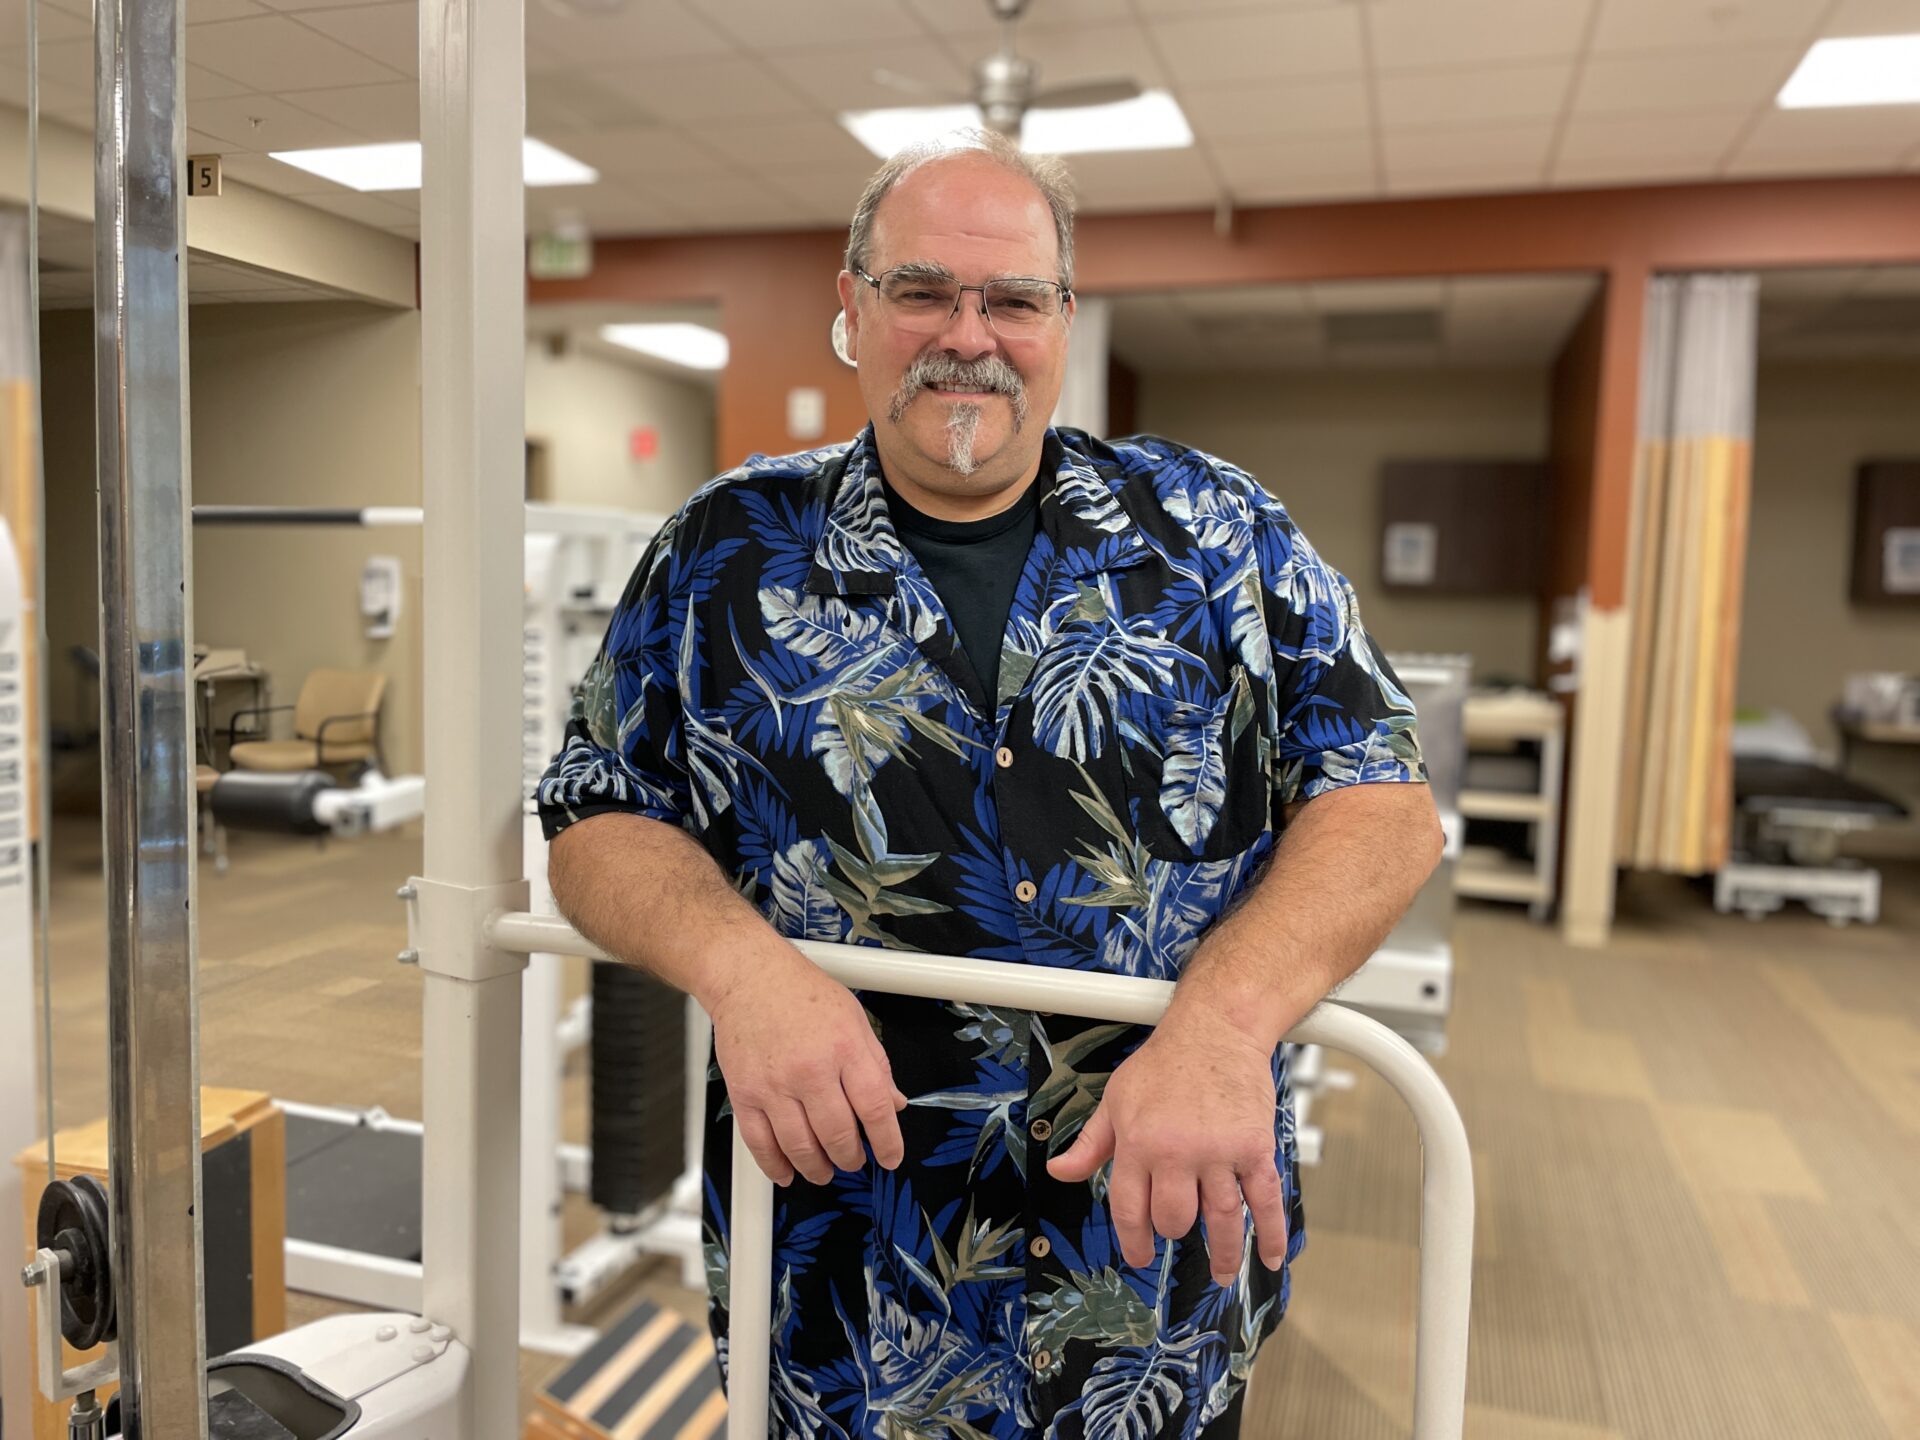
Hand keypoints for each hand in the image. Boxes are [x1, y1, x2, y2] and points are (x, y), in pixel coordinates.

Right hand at [704, 943, 907, 1186]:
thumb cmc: (802, 994)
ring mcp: (775, 1085)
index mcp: (845, 1048)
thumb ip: (877, 1065)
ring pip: (800, 1146)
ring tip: (825, 1171)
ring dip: (817, 1168)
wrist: (750, 977)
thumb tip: (895, 1103)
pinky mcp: (745, 1093)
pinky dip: (775, 1165)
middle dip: (851, 1157)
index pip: (875, 1108)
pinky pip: (760, 1142)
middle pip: (838, 1134)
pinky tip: (787, 1172)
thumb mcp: (854, 1020)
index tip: (891, 1157)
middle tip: (854, 1160)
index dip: (888, 1141)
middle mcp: (811, 1069)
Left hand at [1046, 1014, 1286, 1285]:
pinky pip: (1265, 1199)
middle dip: (1175, 1230)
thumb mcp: (1115, 1099)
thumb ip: (1090, 1143)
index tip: (1140, 1255)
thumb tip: (1060, 1172)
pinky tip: (1269, 1257)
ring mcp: (1219, 1152)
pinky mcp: (1255, 1148)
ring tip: (1221, 1273)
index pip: (1131, 1210)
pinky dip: (1271, 1233)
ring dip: (1223, 1253)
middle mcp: (1177, 1152)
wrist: (1216, 1029)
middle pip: (1175, 1218)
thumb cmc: (1164, 1063)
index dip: (1135, 1241)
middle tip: (1179, 1232)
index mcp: (1138, 1143)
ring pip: (1220, 1218)